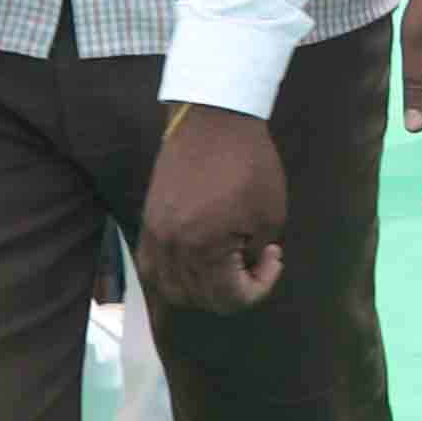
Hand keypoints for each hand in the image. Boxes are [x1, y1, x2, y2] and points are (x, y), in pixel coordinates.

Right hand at [144, 106, 289, 311]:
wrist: (214, 121)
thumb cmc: (250, 164)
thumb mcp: (270, 214)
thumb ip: (254, 252)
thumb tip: (243, 265)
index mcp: (203, 248)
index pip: (226, 299)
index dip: (258, 289)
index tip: (273, 257)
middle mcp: (170, 248)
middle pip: (196, 298)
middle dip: (232, 289)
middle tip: (255, 260)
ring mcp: (153, 234)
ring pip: (168, 287)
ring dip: (199, 288)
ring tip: (227, 264)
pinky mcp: (147, 220)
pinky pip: (151, 264)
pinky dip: (173, 274)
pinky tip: (197, 261)